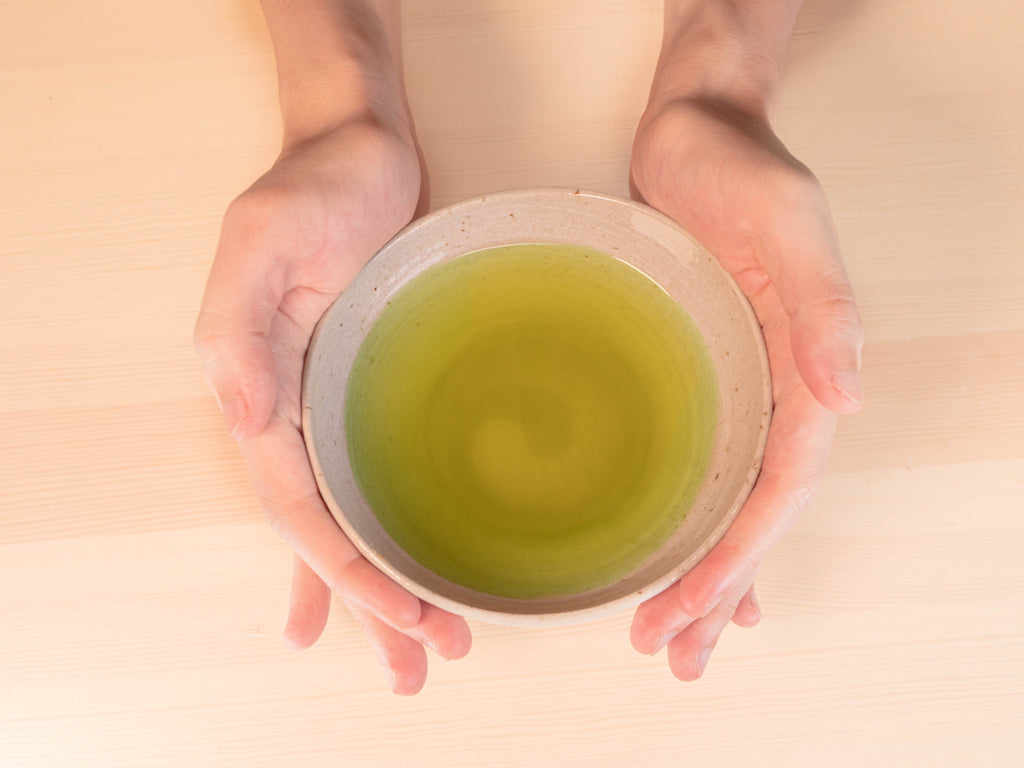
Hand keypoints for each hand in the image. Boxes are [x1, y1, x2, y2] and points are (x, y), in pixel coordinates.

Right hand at [194, 116, 470, 693]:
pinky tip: (418, 552)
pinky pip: (380, 469)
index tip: (405, 620)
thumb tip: (240, 416)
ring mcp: (335, 401)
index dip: (348, 572)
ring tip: (432, 642)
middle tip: (418, 669)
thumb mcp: (264, 242)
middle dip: (370, 606)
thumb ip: (238, 330)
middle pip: (327, 532)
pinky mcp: (373, 383)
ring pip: (357, 513)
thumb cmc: (314, 186)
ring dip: (387, 582)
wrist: (357, 146)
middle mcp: (296, 409)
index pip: (303, 509)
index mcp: (262, 392)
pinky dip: (395, 519)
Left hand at [627, 91, 863, 676]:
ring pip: (726, 500)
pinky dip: (692, 518)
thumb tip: (847, 398)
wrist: (694, 130)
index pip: (781, 486)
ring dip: (705, 574)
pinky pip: (700, 462)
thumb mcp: (785, 222)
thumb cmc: (738, 167)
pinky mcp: (697, 374)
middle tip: (671, 654)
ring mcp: (736, 386)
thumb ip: (822, 305)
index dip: (741, 556)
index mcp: (804, 367)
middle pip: (752, 512)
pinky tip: (678, 559)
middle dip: (716, 590)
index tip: (693, 614)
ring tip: (670, 639)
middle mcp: (774, 388)